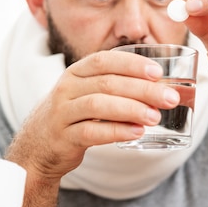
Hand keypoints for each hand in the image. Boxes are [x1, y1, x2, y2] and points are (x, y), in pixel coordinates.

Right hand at [6, 51, 179, 179]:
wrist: (38, 145)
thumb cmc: (75, 115)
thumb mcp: (89, 93)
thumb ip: (118, 87)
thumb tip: (161, 88)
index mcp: (77, 72)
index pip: (105, 60)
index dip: (133, 64)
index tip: (158, 73)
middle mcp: (67, 88)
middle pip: (108, 83)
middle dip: (143, 89)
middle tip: (169, 98)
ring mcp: (63, 112)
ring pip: (99, 105)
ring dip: (131, 109)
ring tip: (155, 116)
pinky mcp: (63, 136)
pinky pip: (91, 131)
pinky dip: (116, 131)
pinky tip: (136, 132)